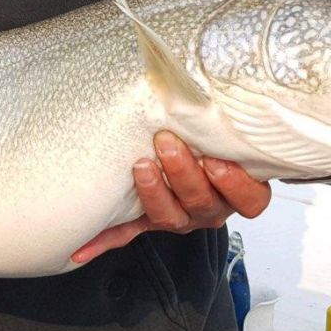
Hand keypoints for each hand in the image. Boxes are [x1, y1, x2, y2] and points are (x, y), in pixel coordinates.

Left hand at [71, 131, 270, 264]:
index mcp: (235, 190)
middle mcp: (209, 207)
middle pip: (203, 203)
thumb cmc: (210, 140)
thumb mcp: (224, 130)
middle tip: (167, 144)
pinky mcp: (148, 220)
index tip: (217, 161)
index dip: (236, 186)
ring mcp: (179, 216)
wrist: (187, 159)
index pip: (250, 200)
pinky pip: (127, 232)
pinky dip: (103, 240)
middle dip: (184, 174)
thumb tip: (201, 82)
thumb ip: (222, 118)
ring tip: (140, 167)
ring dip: (153, 193)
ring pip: (170, 217)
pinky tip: (80, 248)